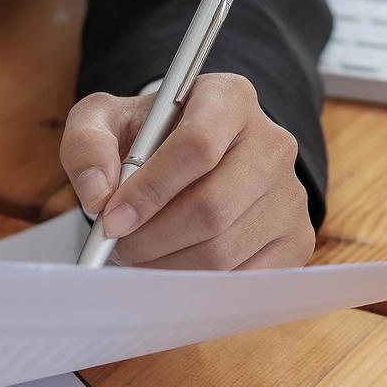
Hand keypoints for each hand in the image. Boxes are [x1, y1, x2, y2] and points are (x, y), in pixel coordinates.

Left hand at [59, 73, 313, 268]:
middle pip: (212, 206)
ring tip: (142, 255)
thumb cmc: (150, 139)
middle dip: (153, 238)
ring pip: (225, 250)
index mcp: (230, 99)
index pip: (198, 145)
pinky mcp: (297, 238)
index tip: (111, 218)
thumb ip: (88, 143)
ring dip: (169, 266)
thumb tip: (97, 191)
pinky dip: (200, 287)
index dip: (150, 189)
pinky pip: (246, 280)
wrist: (193, 159)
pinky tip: (175, 271)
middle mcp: (273, 143)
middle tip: (119, 247)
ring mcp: (291, 194)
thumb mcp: (107, 120)